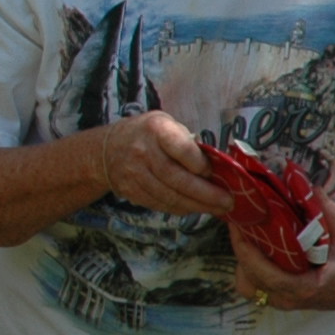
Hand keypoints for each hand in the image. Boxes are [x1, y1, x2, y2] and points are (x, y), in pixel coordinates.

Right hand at [93, 112, 232, 219]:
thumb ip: (187, 143)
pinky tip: (195, 208)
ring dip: (196, 206)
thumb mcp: (166, 124)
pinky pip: (159, 204)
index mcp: (156, 129)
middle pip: (177, 179)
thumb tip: (216, 167)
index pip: (183, 150)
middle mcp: (142, 151)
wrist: (106, 149)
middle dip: (206, 194)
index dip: (201, 165)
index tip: (215, 173)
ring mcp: (133, 173)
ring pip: (169, 196)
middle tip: (227, 202)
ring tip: (217, 209)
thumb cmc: (147, 134)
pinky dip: (180, 209)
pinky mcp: (130, 191)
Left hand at [227, 181, 334, 311]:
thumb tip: (310, 187)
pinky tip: (252, 248)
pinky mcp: (276, 299)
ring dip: (242, 260)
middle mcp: (290, 299)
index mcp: (307, 287)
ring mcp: (281, 302)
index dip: (247, 252)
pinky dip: (246, 268)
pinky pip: (251, 286)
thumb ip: (328, 213)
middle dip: (241, 250)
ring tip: (245, 234)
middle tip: (238, 223)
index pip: (266, 274)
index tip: (238, 228)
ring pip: (247, 283)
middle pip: (250, 277)